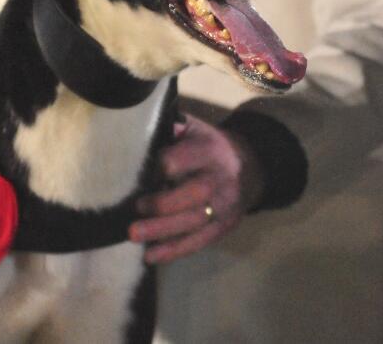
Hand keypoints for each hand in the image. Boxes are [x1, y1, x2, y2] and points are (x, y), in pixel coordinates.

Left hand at [129, 113, 264, 263]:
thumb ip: (171, 127)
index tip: (141, 171)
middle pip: (194, 194)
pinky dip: (174, 251)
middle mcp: (219, 179)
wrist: (249, 167)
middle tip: (136, 207)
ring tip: (134, 234)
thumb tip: (143, 128)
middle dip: (163, 204)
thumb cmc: (207, 146)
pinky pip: (199, 242)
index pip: (182, 159)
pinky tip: (151, 256)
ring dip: (162, 231)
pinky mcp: (223, 227)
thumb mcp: (194, 128)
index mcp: (208, 151)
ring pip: (194, 222)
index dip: (162, 166)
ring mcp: (224, 206)